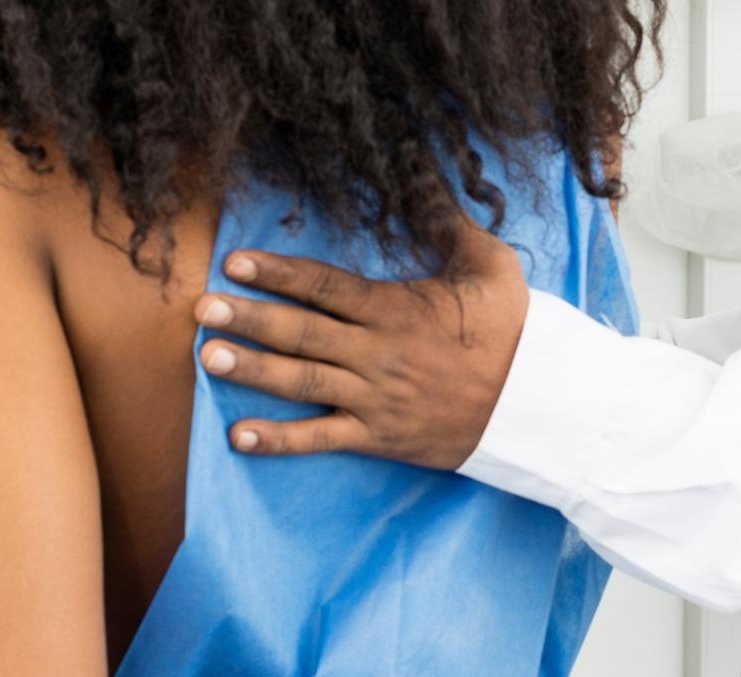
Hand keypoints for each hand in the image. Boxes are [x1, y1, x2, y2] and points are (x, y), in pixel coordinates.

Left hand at [193, 227, 529, 470]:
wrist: (539, 405)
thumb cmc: (514, 331)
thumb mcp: (490, 265)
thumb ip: (447, 221)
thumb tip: (421, 171)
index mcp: (396, 309)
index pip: (325, 286)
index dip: (278, 272)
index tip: (236, 261)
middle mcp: (377, 353)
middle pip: (301, 332)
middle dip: (249, 318)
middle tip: (201, 309)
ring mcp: (374, 398)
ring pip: (302, 382)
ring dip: (252, 370)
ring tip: (206, 358)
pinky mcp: (378, 437)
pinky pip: (321, 439)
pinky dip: (279, 440)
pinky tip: (239, 437)